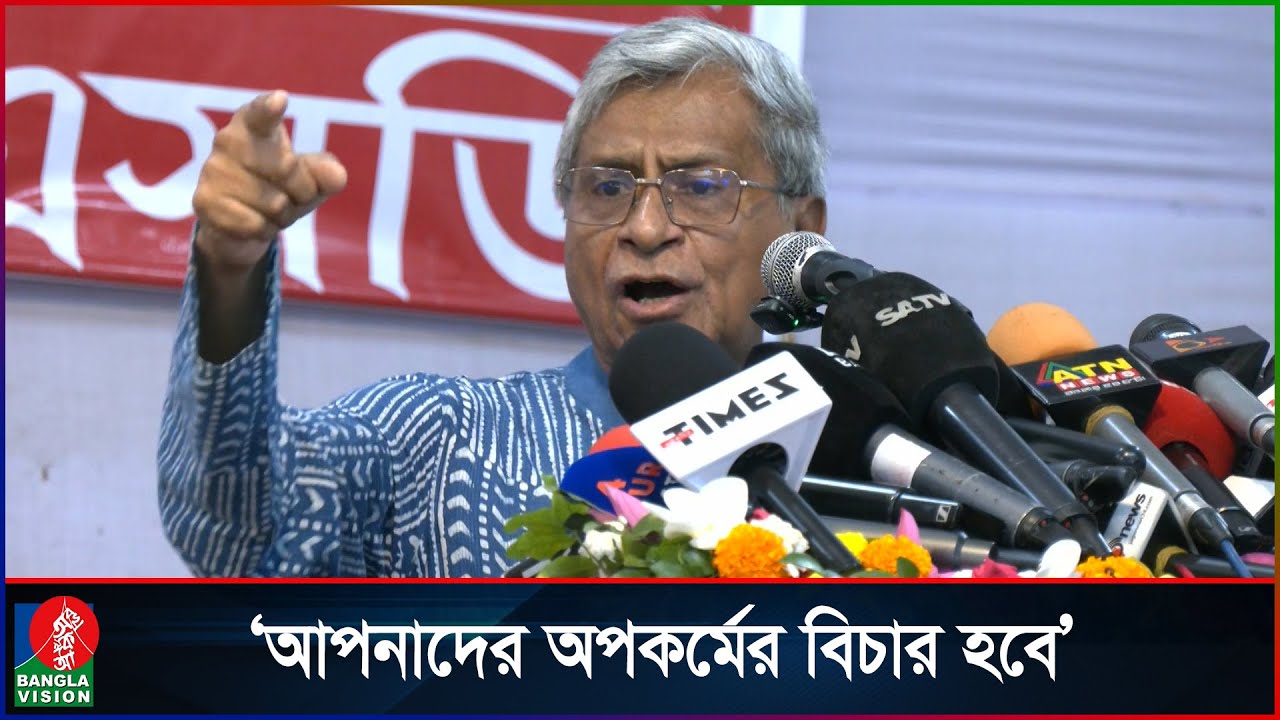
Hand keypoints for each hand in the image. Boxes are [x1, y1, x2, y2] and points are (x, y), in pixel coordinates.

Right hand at [192, 90, 347, 273]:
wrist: (238, 224)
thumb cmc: (279, 187)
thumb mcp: (309, 178)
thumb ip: (326, 172)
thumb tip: (336, 176)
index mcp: (254, 124)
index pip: (261, 114)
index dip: (268, 109)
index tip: (280, 100)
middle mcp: (227, 139)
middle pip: (287, 169)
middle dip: (301, 191)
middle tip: (290, 194)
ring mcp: (213, 171)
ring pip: (275, 203)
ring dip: (284, 215)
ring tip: (269, 208)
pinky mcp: (205, 202)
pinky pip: (257, 225)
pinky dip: (266, 230)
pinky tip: (254, 221)